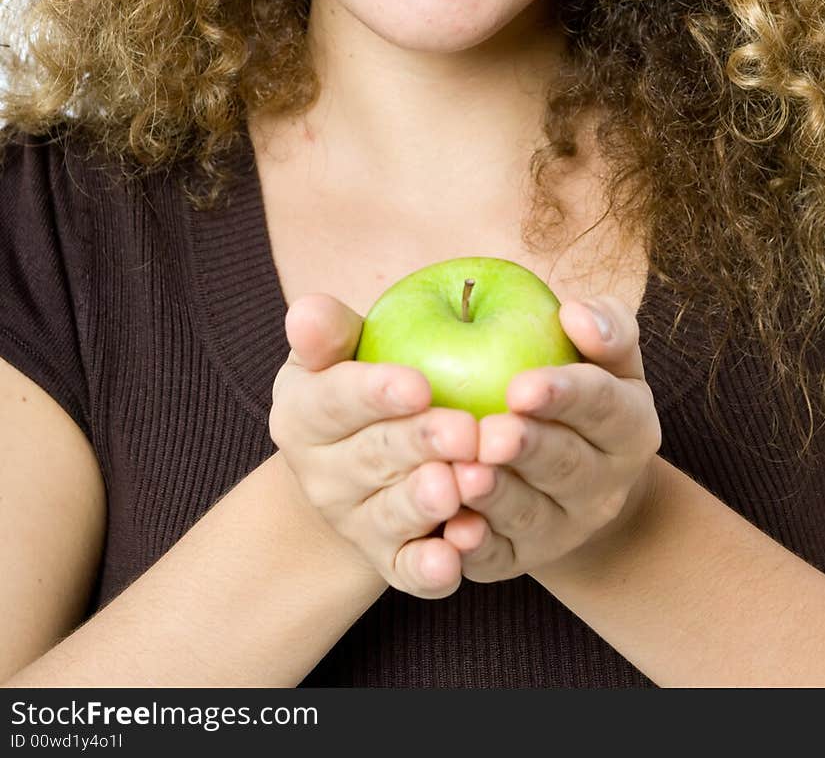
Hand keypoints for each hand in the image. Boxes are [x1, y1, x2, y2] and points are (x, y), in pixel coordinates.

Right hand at [269, 294, 494, 598]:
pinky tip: (457, 559)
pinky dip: (430, 569)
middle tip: (464, 431)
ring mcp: (354, 522)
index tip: (418, 384)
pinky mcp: (388, 562)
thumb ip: (328, 330)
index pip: (334, 401)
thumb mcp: (339, 347)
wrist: (366, 458)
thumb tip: (305, 312)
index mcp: (301, 415)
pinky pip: (409, 570)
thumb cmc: (362, 379)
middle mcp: (321, 475)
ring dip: (427, 503)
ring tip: (462, 486)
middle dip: (418, 444)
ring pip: (391, 515)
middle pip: (371, 458)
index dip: (374, 394)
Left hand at [441, 296, 661, 582]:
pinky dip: (475, 547)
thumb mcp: (605, 356)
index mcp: (630, 427)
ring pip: (530, 514)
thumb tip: (575, 312)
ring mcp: (563, 527)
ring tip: (465, 476)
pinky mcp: (520, 559)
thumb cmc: (577, 391)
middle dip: (529, 450)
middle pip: (566, 466)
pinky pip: (497, 558)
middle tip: (491, 434)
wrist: (572, 478)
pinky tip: (450, 531)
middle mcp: (604, 485)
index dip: (564, 396)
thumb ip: (603, 326)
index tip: (522, 385)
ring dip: (497, 498)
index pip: (603, 407)